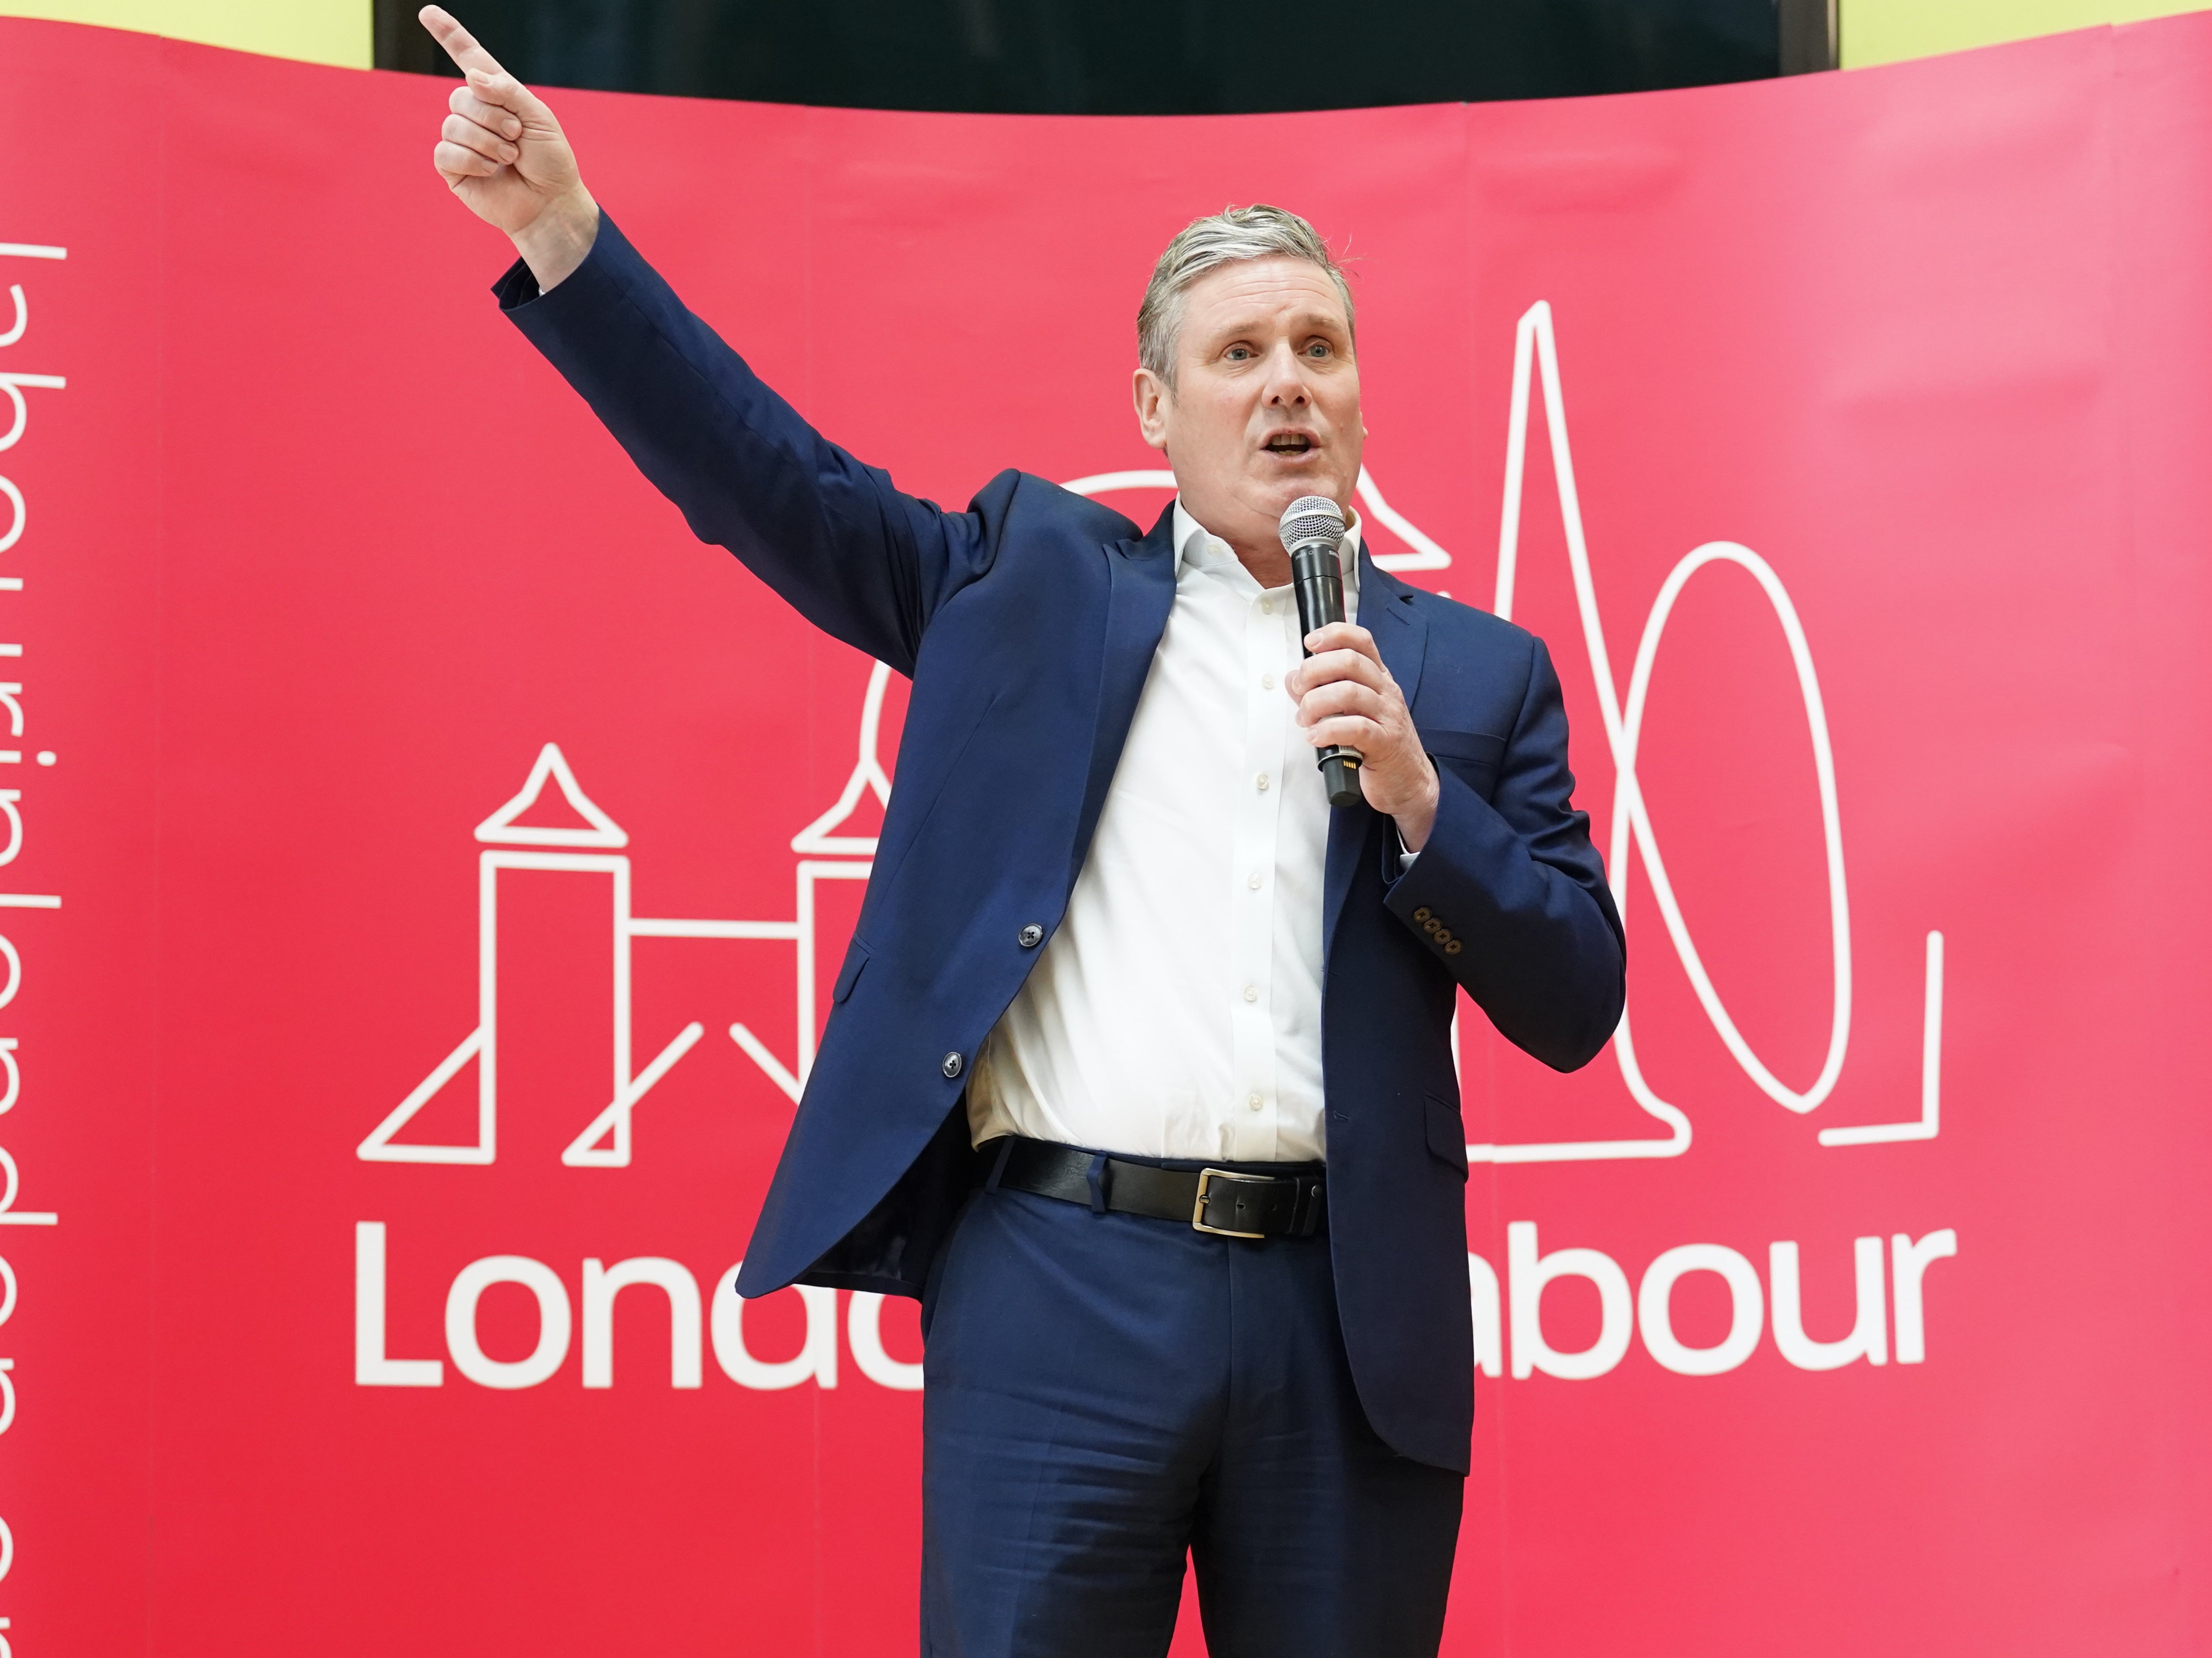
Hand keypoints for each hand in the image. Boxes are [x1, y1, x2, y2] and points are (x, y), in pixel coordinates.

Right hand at [421, 7, 597, 289]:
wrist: (551, 203)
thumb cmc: (549, 161)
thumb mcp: (538, 118)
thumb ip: (508, 91)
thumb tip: (472, 78)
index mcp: (496, 94)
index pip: (468, 57)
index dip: (449, 35)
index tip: (428, 12)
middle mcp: (473, 113)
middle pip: (461, 96)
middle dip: (494, 117)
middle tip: (517, 137)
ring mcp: (460, 139)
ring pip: (454, 125)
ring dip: (488, 142)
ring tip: (509, 158)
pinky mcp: (452, 167)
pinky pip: (446, 152)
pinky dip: (474, 161)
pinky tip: (491, 172)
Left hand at [1286, 621, 1439, 849]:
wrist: (1409, 781)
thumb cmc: (1377, 743)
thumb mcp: (1351, 711)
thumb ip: (1321, 692)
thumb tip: (1292, 678)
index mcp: (1378, 678)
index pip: (1361, 641)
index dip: (1334, 634)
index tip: (1310, 642)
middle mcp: (1386, 691)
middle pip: (1350, 661)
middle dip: (1314, 671)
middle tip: (1299, 690)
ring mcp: (1388, 716)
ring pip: (1350, 692)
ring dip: (1315, 702)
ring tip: (1304, 718)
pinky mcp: (1385, 743)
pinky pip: (1356, 728)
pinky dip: (1328, 729)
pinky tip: (1315, 737)